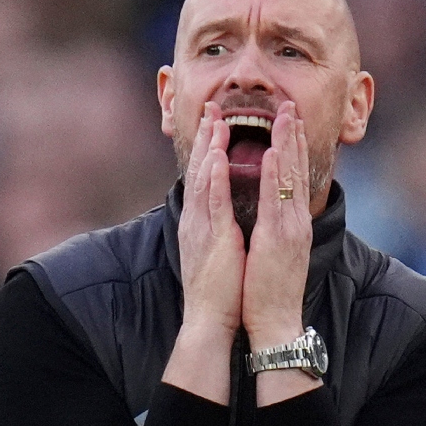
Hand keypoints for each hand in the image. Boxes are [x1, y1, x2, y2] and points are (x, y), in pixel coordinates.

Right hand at [177, 102, 245, 333]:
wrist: (211, 319)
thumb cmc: (221, 289)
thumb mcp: (220, 250)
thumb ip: (220, 227)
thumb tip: (227, 213)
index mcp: (202, 221)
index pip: (206, 176)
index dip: (210, 147)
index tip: (216, 121)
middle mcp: (198, 219)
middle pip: (202, 169)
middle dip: (207, 136)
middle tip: (213, 106)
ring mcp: (203, 227)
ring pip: (206, 178)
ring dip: (211, 147)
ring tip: (216, 119)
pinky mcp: (213, 238)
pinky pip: (213, 202)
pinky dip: (216, 177)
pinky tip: (219, 156)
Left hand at [242, 101, 311, 350]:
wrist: (275, 321)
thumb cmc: (270, 291)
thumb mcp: (276, 252)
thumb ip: (276, 229)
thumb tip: (272, 213)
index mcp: (293, 223)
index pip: (295, 177)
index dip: (293, 147)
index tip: (289, 121)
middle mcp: (295, 221)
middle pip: (297, 170)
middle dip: (294, 136)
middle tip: (290, 105)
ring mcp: (289, 228)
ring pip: (290, 178)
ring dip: (287, 144)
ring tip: (285, 115)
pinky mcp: (278, 239)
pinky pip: (276, 201)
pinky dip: (275, 175)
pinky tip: (272, 153)